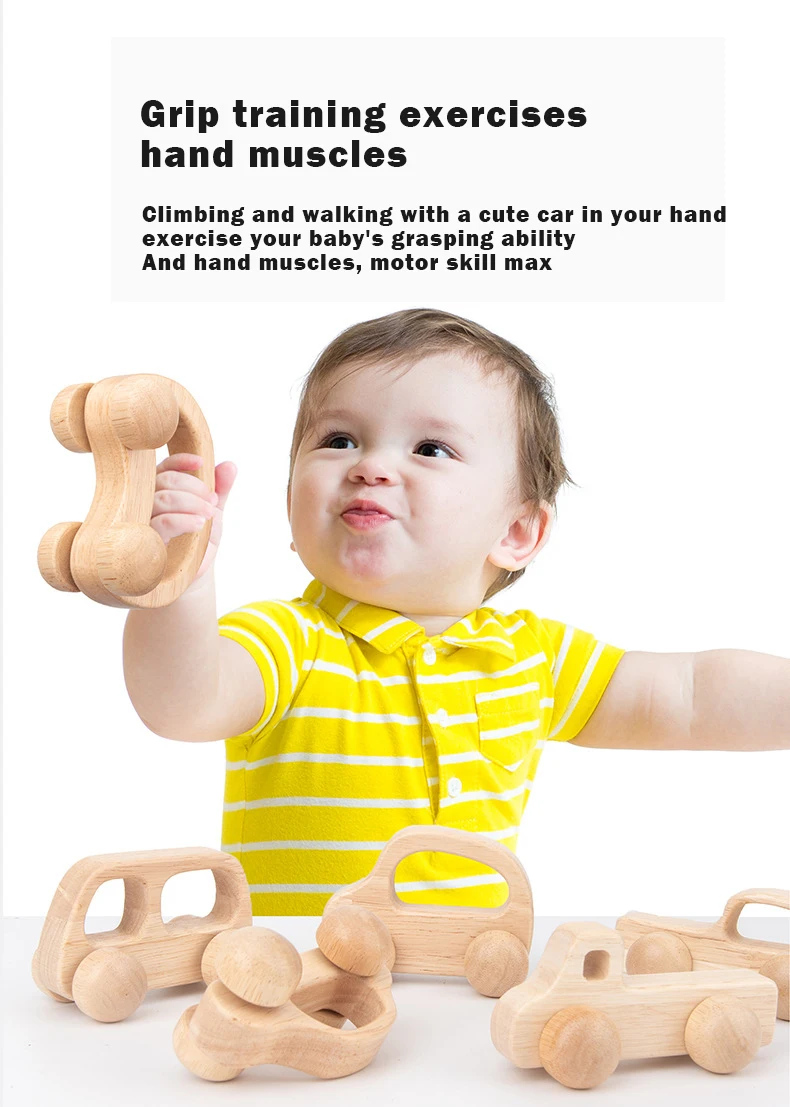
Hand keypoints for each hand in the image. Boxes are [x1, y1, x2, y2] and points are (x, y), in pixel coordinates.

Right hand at [150, 454, 236, 583]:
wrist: (194, 575)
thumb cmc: (199, 541)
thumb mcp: (214, 514)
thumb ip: (221, 490)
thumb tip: (230, 465)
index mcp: (162, 492)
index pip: (164, 468)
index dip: (181, 461)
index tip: (201, 463)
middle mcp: (148, 504)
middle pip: (164, 481)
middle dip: (194, 487)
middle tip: (212, 502)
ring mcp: (145, 523)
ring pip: (161, 499)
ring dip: (191, 502)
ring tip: (209, 514)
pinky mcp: (147, 543)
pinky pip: (161, 524)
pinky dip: (182, 520)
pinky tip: (198, 524)